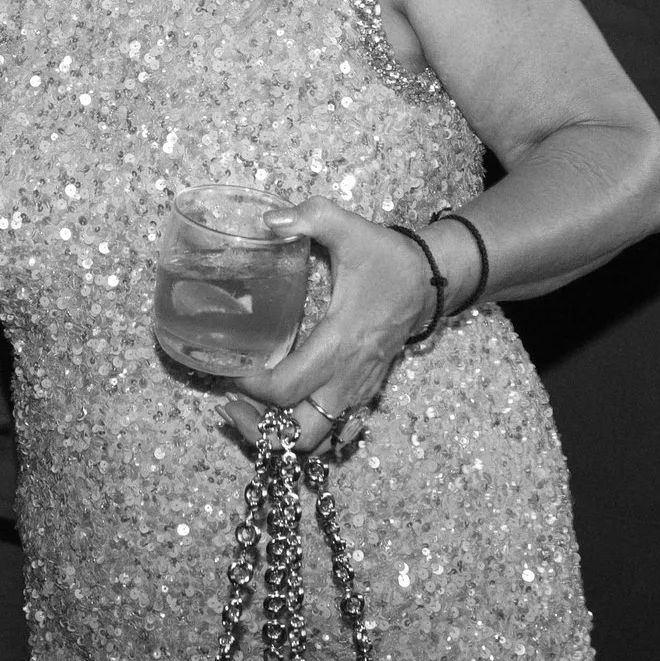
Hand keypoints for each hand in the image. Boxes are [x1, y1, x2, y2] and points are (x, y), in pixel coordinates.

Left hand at [223, 197, 445, 454]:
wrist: (431, 280)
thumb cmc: (388, 259)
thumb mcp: (351, 229)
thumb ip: (312, 217)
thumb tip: (269, 220)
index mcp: (339, 344)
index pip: (286, 388)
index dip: (250, 386)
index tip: (228, 368)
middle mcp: (349, 379)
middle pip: (301, 435)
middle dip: (259, 429)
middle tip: (229, 403)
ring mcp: (359, 392)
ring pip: (319, 443)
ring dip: (281, 438)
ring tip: (248, 412)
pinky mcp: (364, 394)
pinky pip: (334, 432)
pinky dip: (305, 432)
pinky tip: (282, 411)